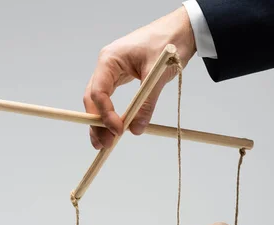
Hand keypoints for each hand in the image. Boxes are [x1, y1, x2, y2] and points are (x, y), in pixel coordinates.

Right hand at [83, 7, 195, 149]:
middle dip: (96, 123)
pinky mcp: (120, 77)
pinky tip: (112, 129)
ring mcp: (112, 72)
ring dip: (100, 122)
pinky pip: (109, 99)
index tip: (118, 131)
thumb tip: (136, 129)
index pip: (99, 92)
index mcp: (110, 59)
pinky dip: (109, 115)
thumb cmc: (169, 42)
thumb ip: (146, 103)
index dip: (105, 115)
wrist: (181, 30)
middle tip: (104, 144)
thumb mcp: (158, 74)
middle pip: (93, 99)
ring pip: (98, 101)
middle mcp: (106, 66)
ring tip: (104, 143)